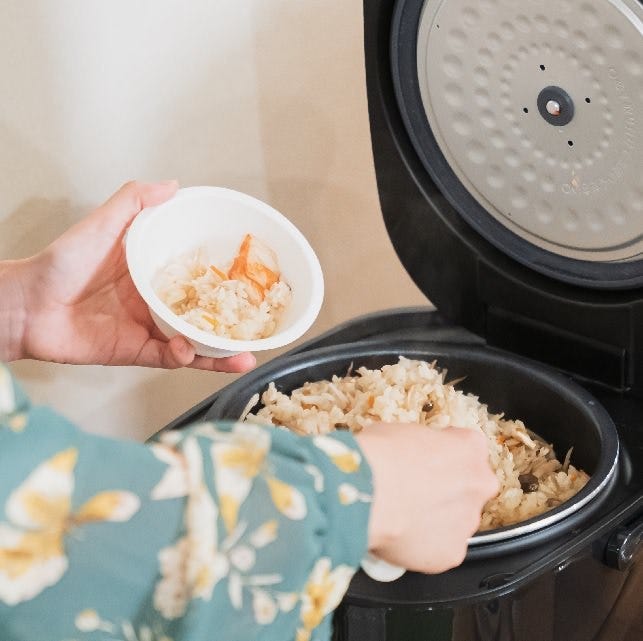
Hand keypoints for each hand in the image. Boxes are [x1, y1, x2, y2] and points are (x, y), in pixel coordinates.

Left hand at [2, 181, 255, 371]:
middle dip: (234, 322)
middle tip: (258, 323)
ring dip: (221, 352)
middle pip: (206, 313)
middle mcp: (157, 301)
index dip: (226, 278)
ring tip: (245, 355)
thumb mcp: (102, 224)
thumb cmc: (60, 262)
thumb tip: (173, 184)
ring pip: (195, 343)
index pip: (200, 275)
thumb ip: (134, 201)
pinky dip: (185, 358)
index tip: (251, 277)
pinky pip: (169, 359)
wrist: (27, 305)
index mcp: (154, 271)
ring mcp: (150, 328)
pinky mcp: (137, 352)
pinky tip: (189, 351)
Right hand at [357, 423, 498, 573]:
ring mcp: (468, 521)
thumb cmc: (380, 456)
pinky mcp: (452, 553)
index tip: (426, 461)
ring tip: (402, 514)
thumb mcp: (404, 430)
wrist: (366, 493)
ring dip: (435, 519)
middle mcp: (479, 485)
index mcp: (470, 447)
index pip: (466, 449)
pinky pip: (441, 550)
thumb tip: (414, 455)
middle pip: (468, 488)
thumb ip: (424, 445)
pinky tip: (401, 534)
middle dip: (446, 491)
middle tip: (414, 490)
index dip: (442, 456)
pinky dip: (424, 546)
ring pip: (455, 521)